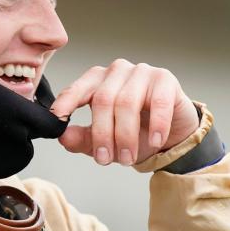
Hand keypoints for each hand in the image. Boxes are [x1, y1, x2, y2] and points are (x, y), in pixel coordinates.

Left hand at [49, 59, 199, 165]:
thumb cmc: (136, 132)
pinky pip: (158, 102)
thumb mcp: (106, 140)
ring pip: (127, 102)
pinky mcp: (165, 79)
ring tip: (127, 158)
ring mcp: (141, 72)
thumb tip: (63, 137)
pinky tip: (155, 141)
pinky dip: (156, 125)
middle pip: (103, 100)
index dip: (66, 102)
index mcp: (96, 80)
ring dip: (126, 135)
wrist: (171, 134)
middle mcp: (116, 71)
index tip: (58, 118)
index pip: (77, 89)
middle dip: (102, 134)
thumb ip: (83, 138)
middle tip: (104, 159)